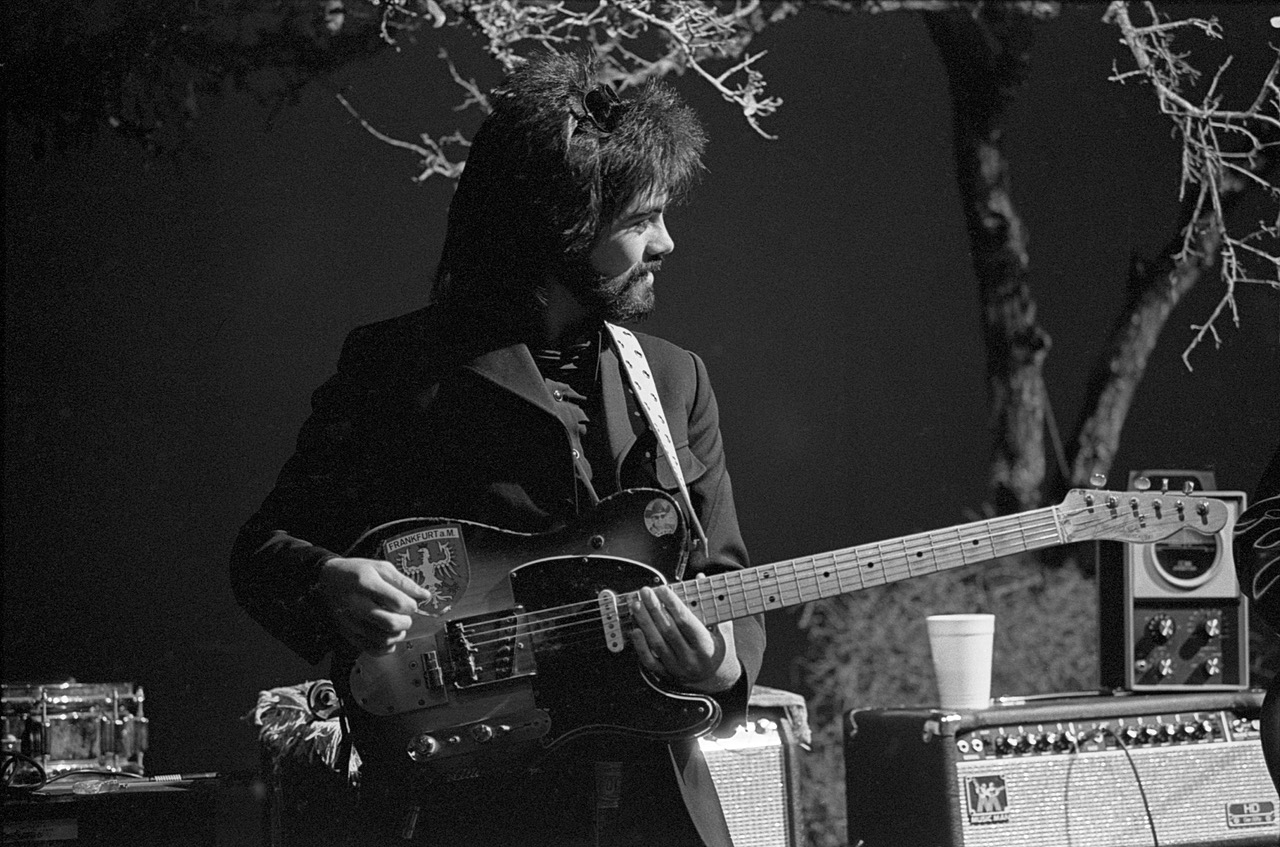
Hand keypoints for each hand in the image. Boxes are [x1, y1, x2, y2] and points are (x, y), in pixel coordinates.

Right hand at [318, 557, 432, 653]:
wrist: (328, 580)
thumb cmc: (357, 572)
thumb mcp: (381, 567)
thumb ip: (404, 582)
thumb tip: (425, 596)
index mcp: (366, 583)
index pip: (398, 602)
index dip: (412, 605)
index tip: (411, 603)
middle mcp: (356, 604)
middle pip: (390, 624)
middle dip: (406, 622)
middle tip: (405, 616)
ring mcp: (351, 622)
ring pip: (383, 640)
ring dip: (397, 635)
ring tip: (397, 625)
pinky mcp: (348, 634)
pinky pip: (372, 649)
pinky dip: (386, 647)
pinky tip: (388, 636)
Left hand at [628, 582, 740, 692]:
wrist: (718, 679)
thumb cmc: (719, 648)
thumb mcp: (722, 628)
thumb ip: (711, 603)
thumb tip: (700, 577)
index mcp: (707, 647)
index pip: (686, 622)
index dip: (673, 604)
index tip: (662, 589)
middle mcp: (691, 659)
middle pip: (668, 630)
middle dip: (654, 609)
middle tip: (645, 592)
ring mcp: (677, 669)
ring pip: (656, 644)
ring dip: (644, 622)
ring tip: (636, 605)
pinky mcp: (667, 676)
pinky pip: (649, 661)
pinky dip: (640, 646)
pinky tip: (634, 630)